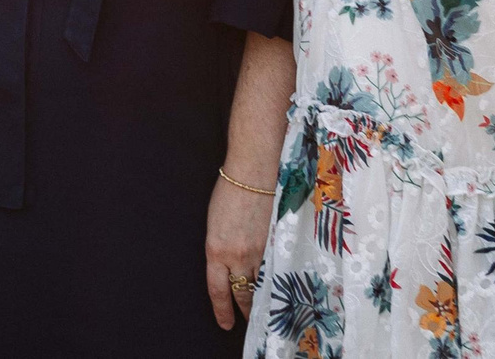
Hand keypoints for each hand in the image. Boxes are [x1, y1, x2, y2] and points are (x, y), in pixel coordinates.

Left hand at [205, 171, 271, 329]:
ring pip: (261, 285)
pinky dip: (276, 279)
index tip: (225, 323)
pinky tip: (280, 286)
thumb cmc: (230, 192)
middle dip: (244, 309)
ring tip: (265, 307)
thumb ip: (220, 249)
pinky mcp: (277, 243)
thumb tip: (228, 266)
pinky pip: (276, 270)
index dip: (222, 311)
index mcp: (216, 250)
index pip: (217, 290)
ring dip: (262, 297)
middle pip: (242, 293)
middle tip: (247, 320)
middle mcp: (237, 256)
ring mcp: (260, 251)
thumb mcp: (214, 224)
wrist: (253, 172)